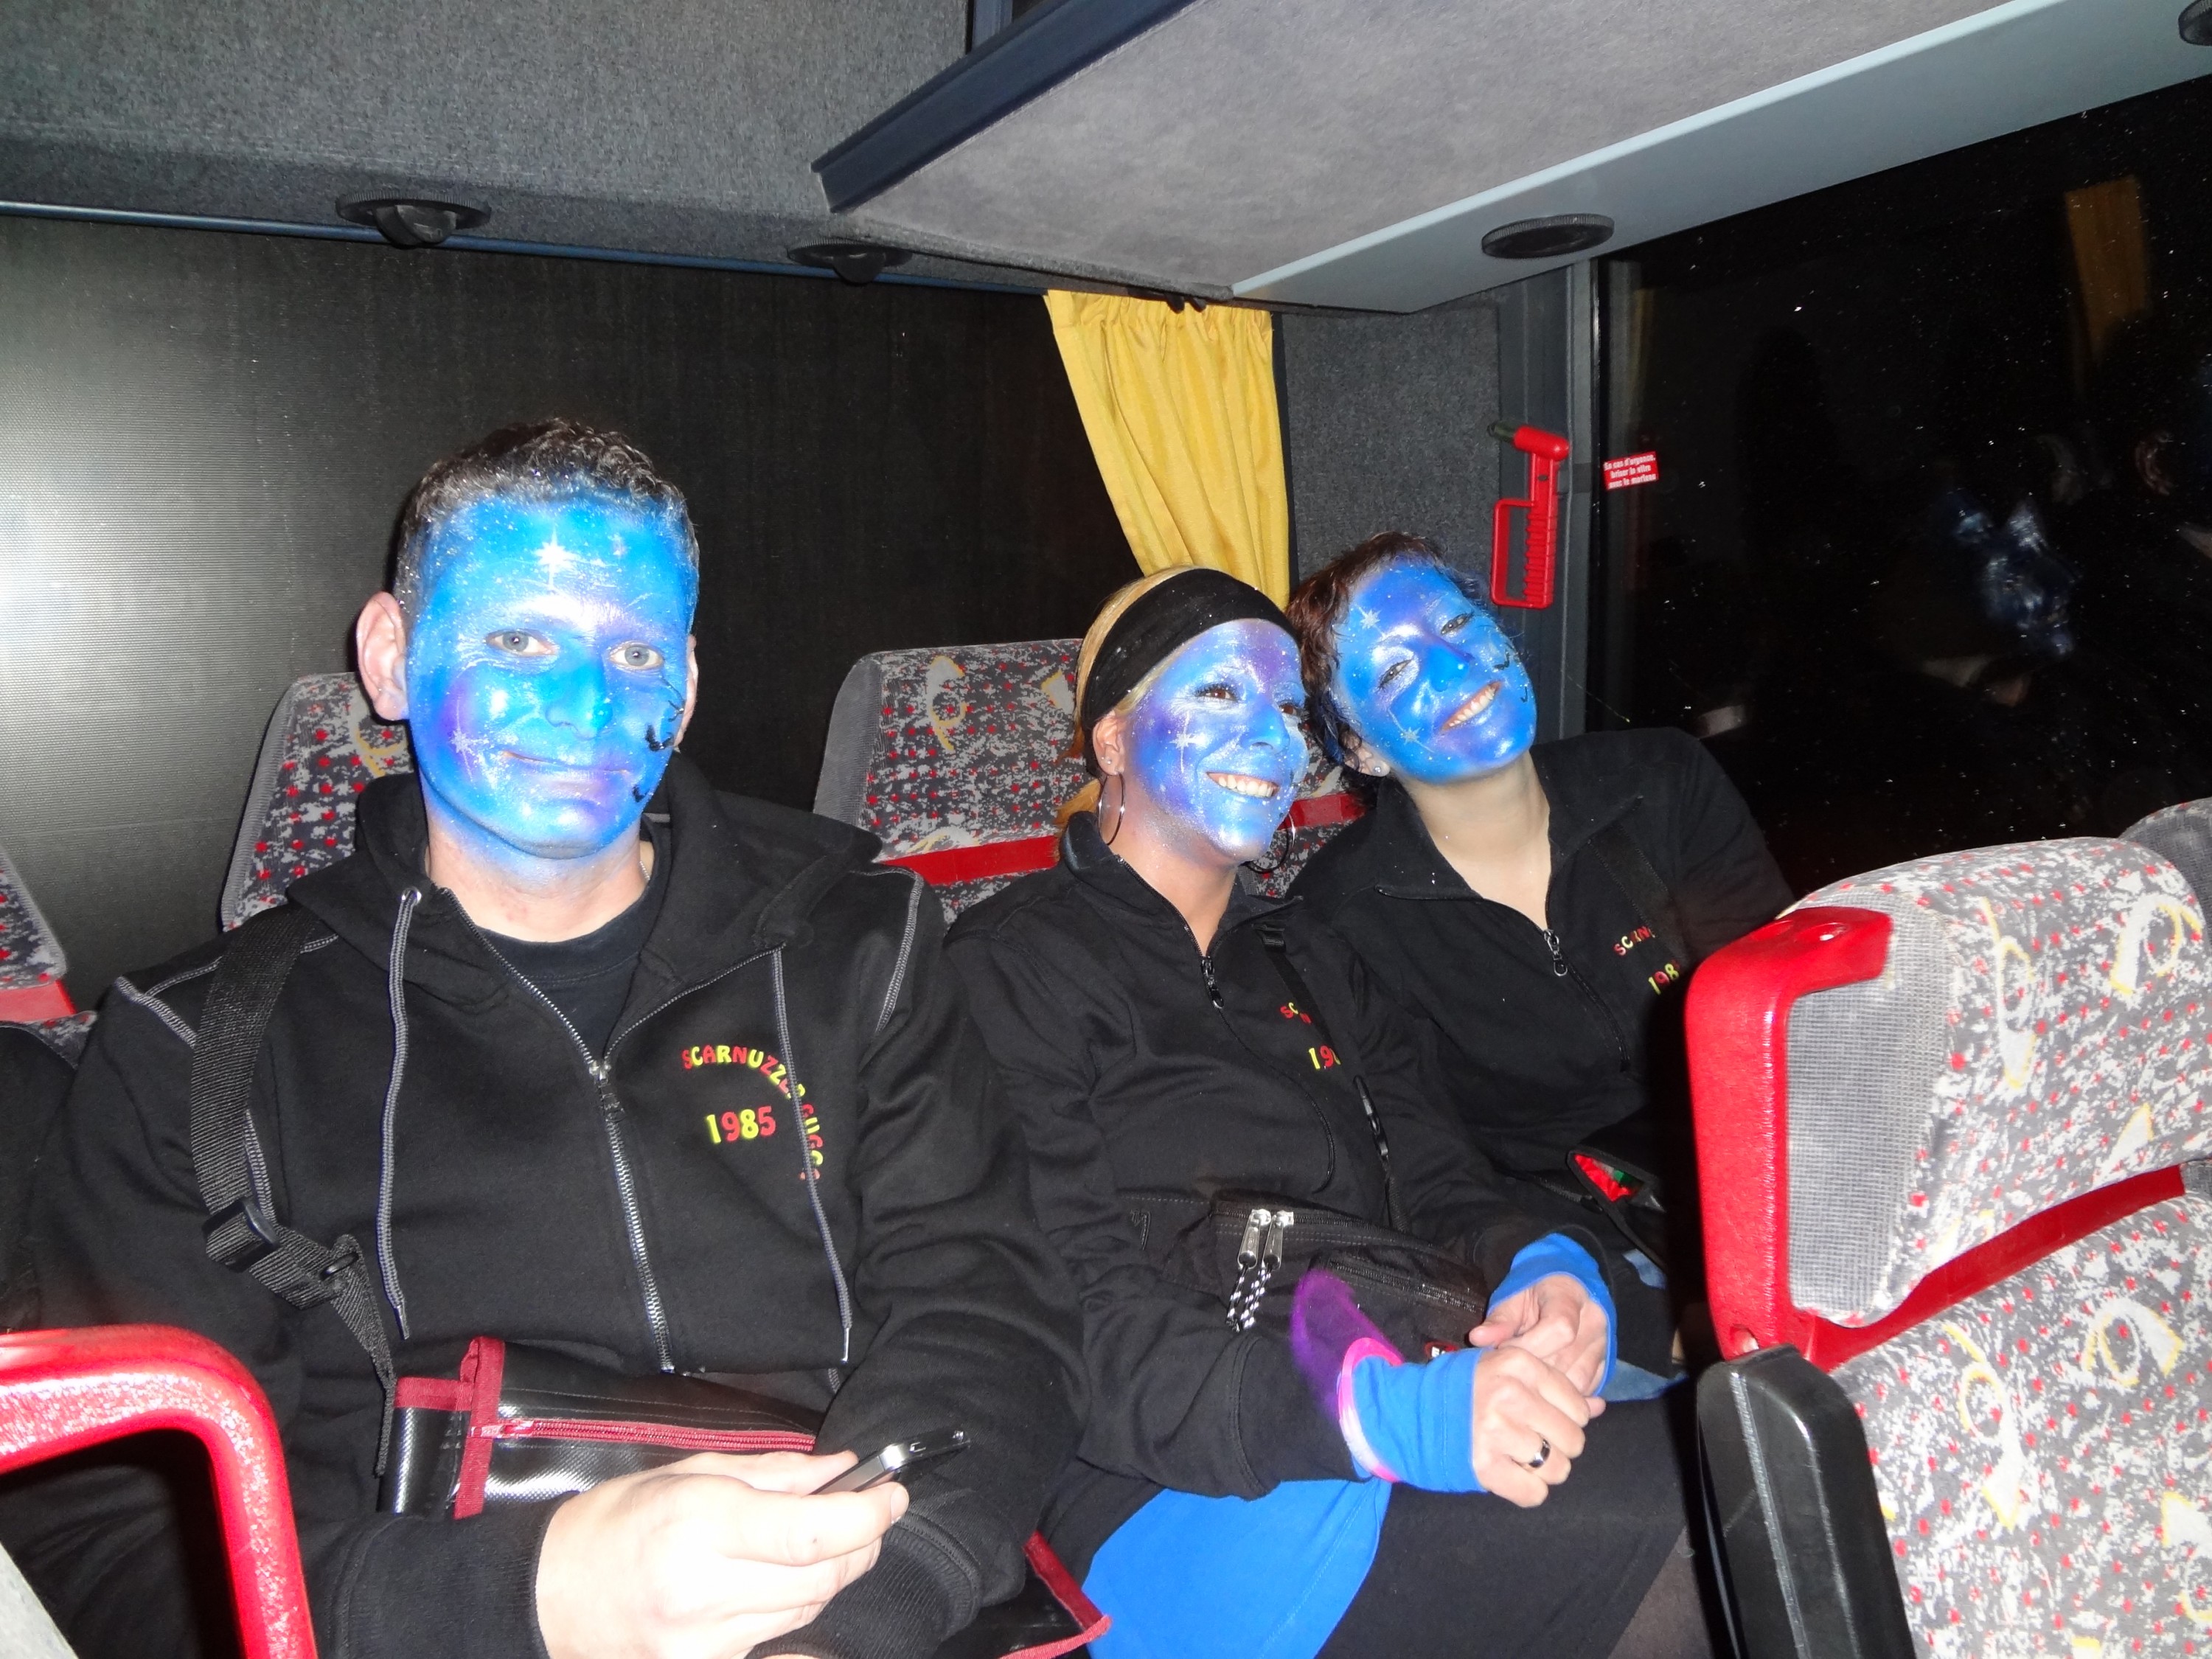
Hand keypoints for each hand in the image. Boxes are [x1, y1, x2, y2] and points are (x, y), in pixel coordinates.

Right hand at [536, 1450, 906, 1658]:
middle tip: (870, 1514)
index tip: (892, 1494)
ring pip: (809, 1608)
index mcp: (699, 1525)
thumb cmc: (614, 1525)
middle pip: (823, 1576)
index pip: (812, 1533)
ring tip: (820, 1541)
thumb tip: (842, 1468)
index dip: (868, 1514)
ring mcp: (706, 1640)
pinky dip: (796, 1605)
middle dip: (861, 1541)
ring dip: (832, 1573)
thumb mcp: (689, 1472)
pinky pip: (779, 1635)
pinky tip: (784, 1582)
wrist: (547, 1598)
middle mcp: (705, 1589)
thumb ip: (774, 1472)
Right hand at [1468, 1345, 1593, 1506]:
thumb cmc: (1465, 1388)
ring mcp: (1495, 1431)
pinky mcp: (1483, 1465)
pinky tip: (1510, 1475)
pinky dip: (1527, 1491)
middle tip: (1532, 1441)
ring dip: (1544, 1470)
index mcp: (1518, 1364)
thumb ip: (1553, 1385)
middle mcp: (1509, 1394)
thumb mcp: (1506, 1369)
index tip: (1543, 1418)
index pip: (1578, 1405)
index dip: (1566, 1418)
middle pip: (1573, 1439)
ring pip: (1558, 1469)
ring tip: (1519, 1458)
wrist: (1409, 1411)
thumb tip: (1600, 1407)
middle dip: (1558, 1446)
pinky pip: (1534, 1493)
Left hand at [1469, 1273, 1610, 1397]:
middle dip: (1533, 1369)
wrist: (1564, 1290)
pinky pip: (1586, 1389)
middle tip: (1512, 1367)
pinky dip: (1563, 1393)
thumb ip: (1499, 1319)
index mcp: (1571, 1297)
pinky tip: (1543, 1385)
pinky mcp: (1605, 1365)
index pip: (1560, 1329)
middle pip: (1565, 1360)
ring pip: (1577, 1381)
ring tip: (1527, 1376)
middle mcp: (1594, 1322)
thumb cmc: (1534, 1294)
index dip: (1530, 1346)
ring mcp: (1603, 1345)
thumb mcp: (1513, 1298)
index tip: (1507, 1350)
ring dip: (1547, 1386)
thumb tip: (1477, 1338)